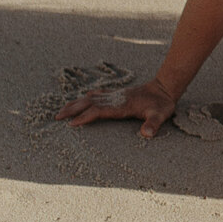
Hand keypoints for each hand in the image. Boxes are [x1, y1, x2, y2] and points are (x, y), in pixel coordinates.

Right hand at [54, 78, 178, 138]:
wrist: (165, 87)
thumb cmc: (162, 104)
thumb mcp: (161, 115)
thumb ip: (153, 124)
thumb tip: (147, 134)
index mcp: (121, 105)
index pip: (99, 110)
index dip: (85, 116)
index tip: (72, 124)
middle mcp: (115, 99)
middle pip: (89, 102)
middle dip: (73, 109)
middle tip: (57, 117)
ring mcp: (116, 95)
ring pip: (91, 97)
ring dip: (76, 103)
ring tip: (62, 109)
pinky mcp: (118, 94)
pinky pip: (99, 94)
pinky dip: (89, 96)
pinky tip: (83, 97)